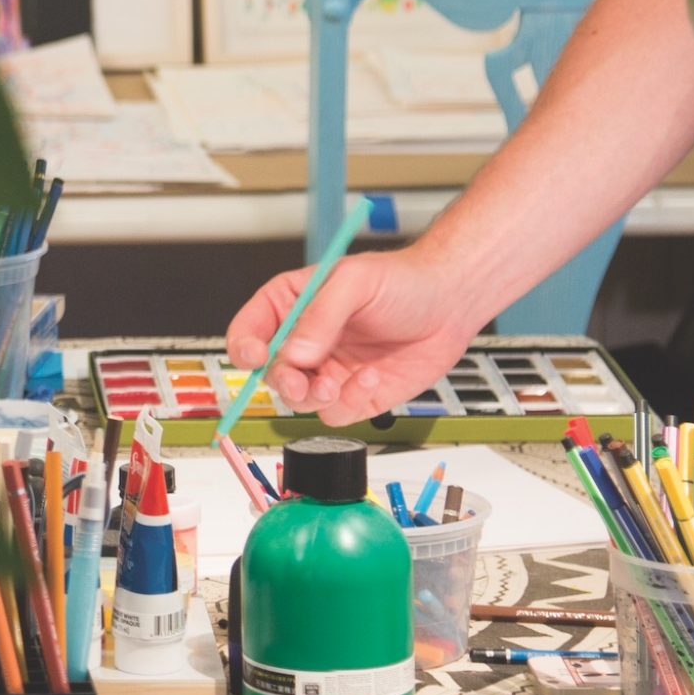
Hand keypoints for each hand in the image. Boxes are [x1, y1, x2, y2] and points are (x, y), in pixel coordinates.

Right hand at [226, 247, 480, 426]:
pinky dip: (351, 402)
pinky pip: (336, 413)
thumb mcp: (355, 283)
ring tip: (339, 382)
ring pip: (298, 400)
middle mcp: (305, 341)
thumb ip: (321, 316)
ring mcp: (328, 370)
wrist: (449, 305)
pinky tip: (372, 378)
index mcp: (291, 305)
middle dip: (283, 381)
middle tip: (300, 381)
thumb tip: (294, 354)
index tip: (255, 356)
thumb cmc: (401, 280)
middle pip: (270, 373)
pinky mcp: (356, 395)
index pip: (249, 330)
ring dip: (314, 397)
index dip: (244, 347)